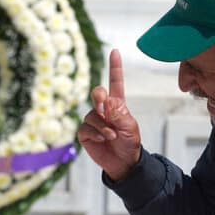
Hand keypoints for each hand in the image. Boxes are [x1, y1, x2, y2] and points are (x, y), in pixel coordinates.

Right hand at [77, 48, 141, 180]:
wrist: (124, 163)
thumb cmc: (129, 143)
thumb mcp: (129, 127)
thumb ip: (118, 114)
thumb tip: (105, 104)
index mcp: (117, 104)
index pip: (115, 82)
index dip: (114, 67)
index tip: (115, 51)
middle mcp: (103, 109)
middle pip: (97, 93)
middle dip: (100, 98)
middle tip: (105, 110)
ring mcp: (93, 120)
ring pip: (92, 114)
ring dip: (103, 126)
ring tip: (111, 136)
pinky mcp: (85, 133)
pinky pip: (85, 128)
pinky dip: (95, 133)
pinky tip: (102, 139)